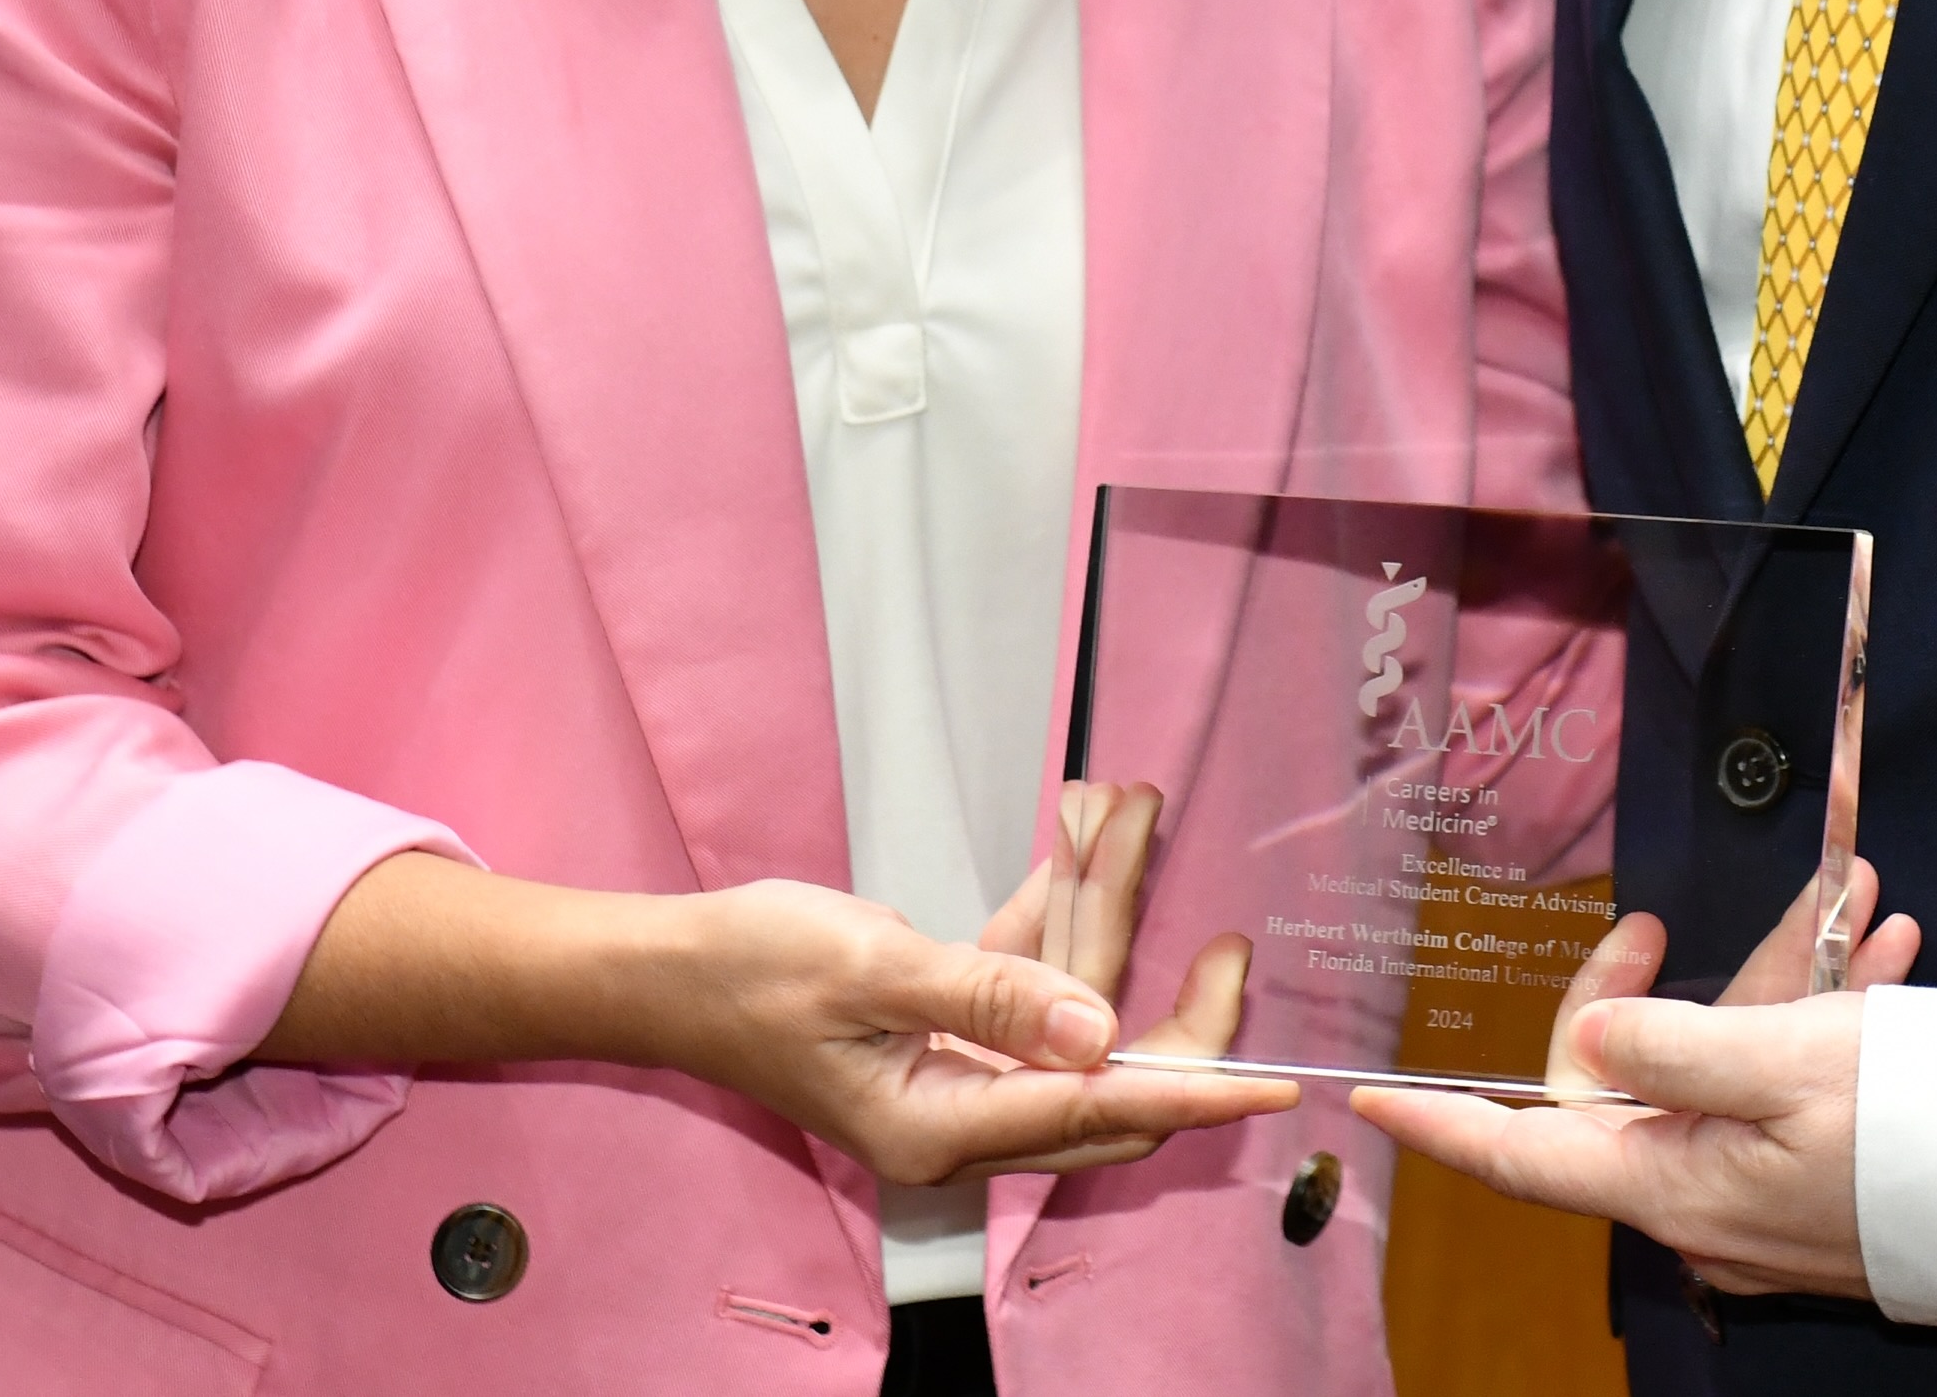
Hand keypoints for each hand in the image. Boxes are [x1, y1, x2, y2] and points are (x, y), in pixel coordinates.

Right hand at [634, 859, 1283, 1188]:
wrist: (663, 966)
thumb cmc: (748, 972)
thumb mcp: (870, 971)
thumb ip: (989, 997)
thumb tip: (1099, 1031)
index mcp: (944, 1126)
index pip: (1098, 1115)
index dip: (1192, 1093)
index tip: (1274, 1087)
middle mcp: (962, 1112)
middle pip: (1107, 1075)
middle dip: (1173, 999)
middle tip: (1234, 941)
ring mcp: (954, 1070)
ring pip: (1070, 1005)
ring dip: (1102, 908)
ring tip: (1136, 809)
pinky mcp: (942, 1024)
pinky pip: (1023, 973)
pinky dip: (1050, 906)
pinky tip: (1081, 833)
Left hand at [1350, 858, 1921, 1301]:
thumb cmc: (1907, 1124)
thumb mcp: (1778, 1062)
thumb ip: (1669, 1046)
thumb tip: (1588, 1042)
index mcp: (1671, 1185)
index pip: (1522, 1158)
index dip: (1443, 1127)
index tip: (1369, 1097)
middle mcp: (1705, 1205)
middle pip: (1637, 1085)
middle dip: (1677, 986)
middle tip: (1675, 919)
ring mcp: (1764, 1201)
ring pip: (1735, 1070)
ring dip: (1784, 983)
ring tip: (1853, 907)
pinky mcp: (1822, 1188)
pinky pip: (1797, 1093)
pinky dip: (1832, 1019)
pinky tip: (1881, 951)